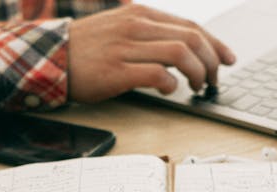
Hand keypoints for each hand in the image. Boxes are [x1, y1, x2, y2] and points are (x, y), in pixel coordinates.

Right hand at [67, 4, 235, 102]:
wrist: (49, 58)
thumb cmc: (86, 49)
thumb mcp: (120, 28)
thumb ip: (150, 34)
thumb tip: (184, 50)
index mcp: (141, 14)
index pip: (191, 25)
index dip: (215, 44)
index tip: (227, 59)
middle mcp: (137, 26)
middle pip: (192, 38)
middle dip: (211, 62)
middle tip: (213, 79)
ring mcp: (127, 47)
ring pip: (181, 54)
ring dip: (197, 73)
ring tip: (196, 87)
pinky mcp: (117, 70)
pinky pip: (158, 75)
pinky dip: (171, 85)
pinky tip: (168, 91)